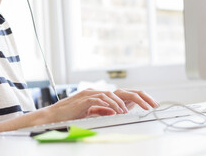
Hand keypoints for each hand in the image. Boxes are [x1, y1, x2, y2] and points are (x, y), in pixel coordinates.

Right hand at [41, 88, 158, 122]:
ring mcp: (91, 94)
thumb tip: (118, 111)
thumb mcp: (92, 113)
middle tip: (152, 105)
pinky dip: (110, 105)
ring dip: (123, 103)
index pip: (124, 94)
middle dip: (140, 98)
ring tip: (130, 112)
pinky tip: (117, 111)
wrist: (53, 116)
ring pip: (112, 94)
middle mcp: (97, 91)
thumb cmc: (71, 115)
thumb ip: (104, 110)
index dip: (139, 98)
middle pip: (123, 91)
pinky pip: (100, 100)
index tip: (152, 105)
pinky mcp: (84, 99)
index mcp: (101, 94)